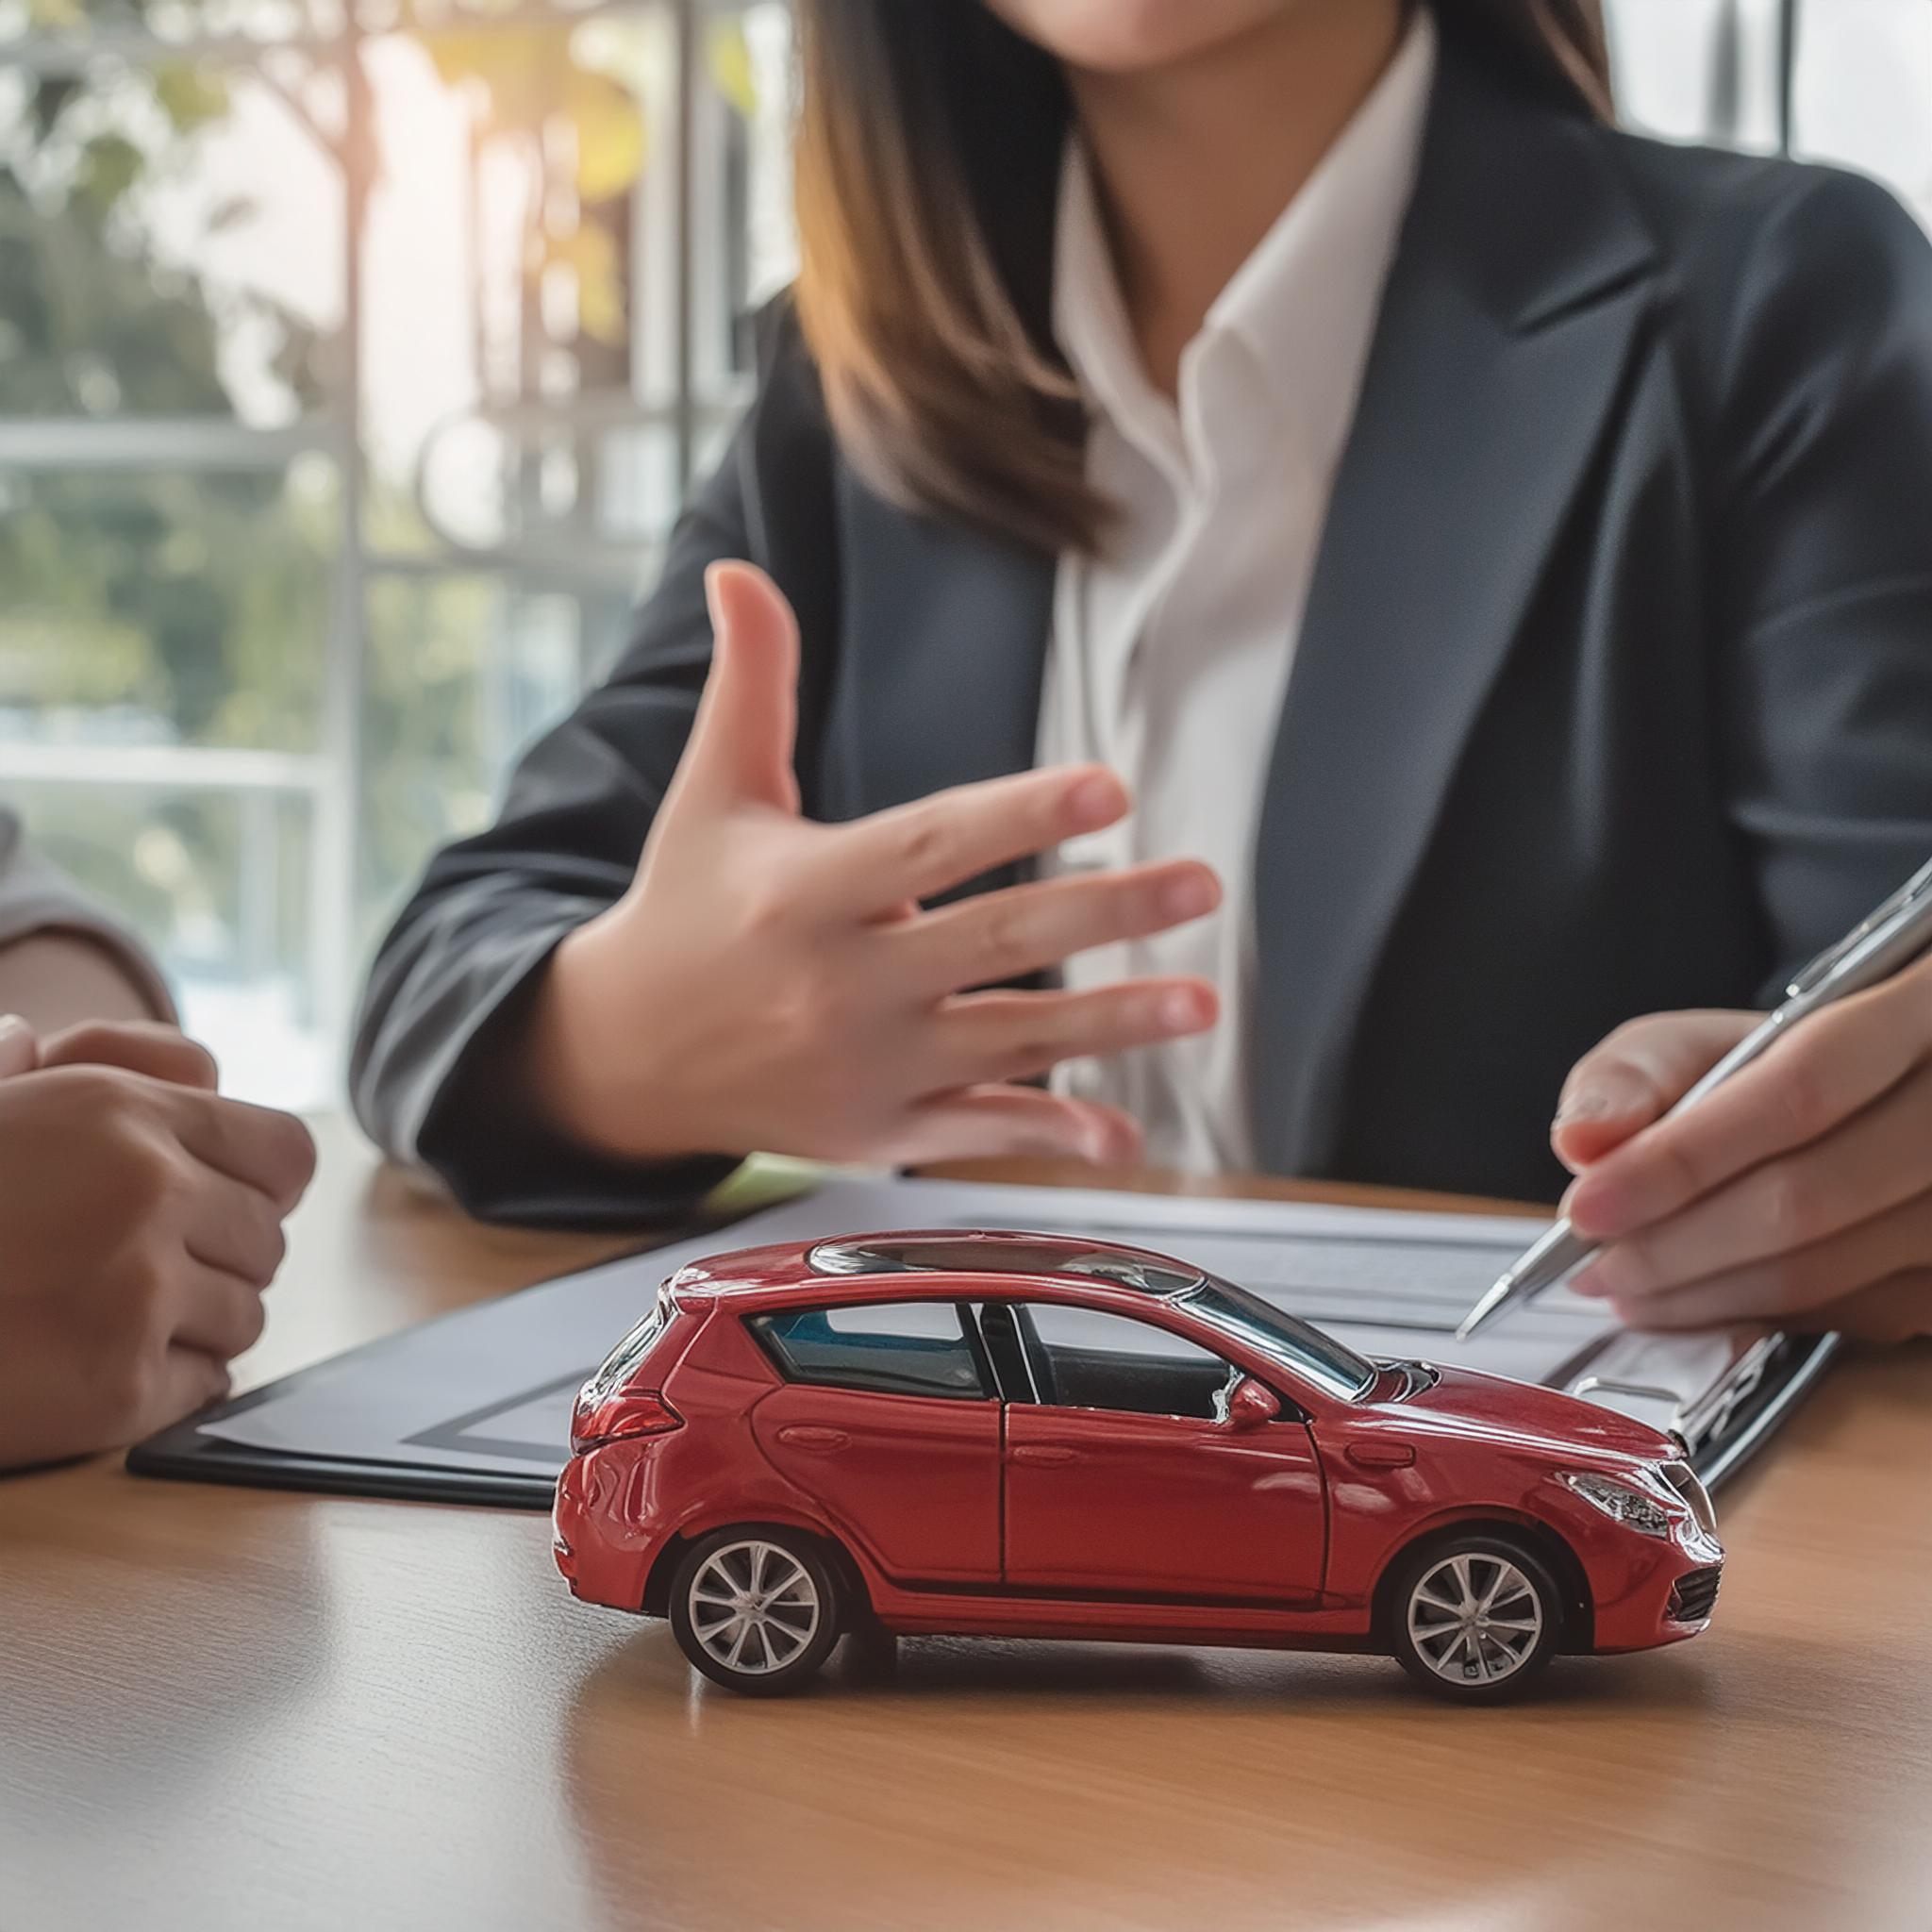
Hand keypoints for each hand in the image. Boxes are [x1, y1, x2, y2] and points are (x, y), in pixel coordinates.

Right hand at [0, 1043, 316, 1469]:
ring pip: (246, 1315)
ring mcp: (138, 1294)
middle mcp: (150, 1194)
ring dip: (192, 1322)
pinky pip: (206, 1383)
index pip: (286, 1154)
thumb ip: (76, 1069)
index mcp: (126, 1114)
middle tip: (133, 1269)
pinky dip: (164, 1384)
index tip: (220, 1205)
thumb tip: (111, 1054)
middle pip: (268, 1242)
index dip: (258, 1186)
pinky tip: (89, 1366)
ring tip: (99, 1315)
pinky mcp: (118, 1390)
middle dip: (216, 1258)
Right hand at [525, 561, 1222, 1167]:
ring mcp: (865, 1066)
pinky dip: (1050, 1136)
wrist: (623, 1055)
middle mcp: (838, 983)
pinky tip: (1121, 1131)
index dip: (1022, 813)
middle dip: (1105, 912)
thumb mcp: (712, 794)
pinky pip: (977, 1131)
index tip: (1109, 785)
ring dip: (1111, 1024)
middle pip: (993, 941)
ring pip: (1008, 1041)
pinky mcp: (877, 1128)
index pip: (931, 844)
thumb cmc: (685, 907)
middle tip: (1200, 884)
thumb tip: (739, 569)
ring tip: (1200, 998)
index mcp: (803, 891)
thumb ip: (750, 684)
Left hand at [1550, 966, 1931, 1340]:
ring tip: (1626, 1288)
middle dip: (1676, 1245)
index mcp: (1915, 1011)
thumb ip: (1630, 1079)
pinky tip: (1695, 1302)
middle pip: (1811, 1195)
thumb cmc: (1764, 1072)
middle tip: (1594, 1267)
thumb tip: (1581, 1140)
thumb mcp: (1693, 1044)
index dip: (1682, 1159)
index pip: (1797, 1092)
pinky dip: (1758, 1316)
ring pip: (1830, 1269)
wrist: (1859, 1107)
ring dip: (1706, 1294)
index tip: (1587, 1206)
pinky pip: (1855, 1314)